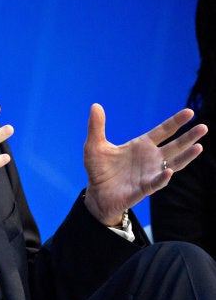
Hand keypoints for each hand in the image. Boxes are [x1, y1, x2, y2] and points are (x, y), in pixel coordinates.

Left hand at [83, 103, 207, 225]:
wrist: (97, 193)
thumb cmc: (99, 169)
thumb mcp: (94, 145)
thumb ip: (96, 126)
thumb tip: (95, 106)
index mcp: (141, 145)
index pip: (163, 131)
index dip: (176, 122)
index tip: (190, 112)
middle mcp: (150, 158)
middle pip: (174, 146)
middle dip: (189, 137)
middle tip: (204, 127)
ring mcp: (149, 173)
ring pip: (173, 164)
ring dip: (186, 157)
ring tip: (199, 147)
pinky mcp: (144, 188)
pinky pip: (156, 182)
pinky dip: (163, 177)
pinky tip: (169, 170)